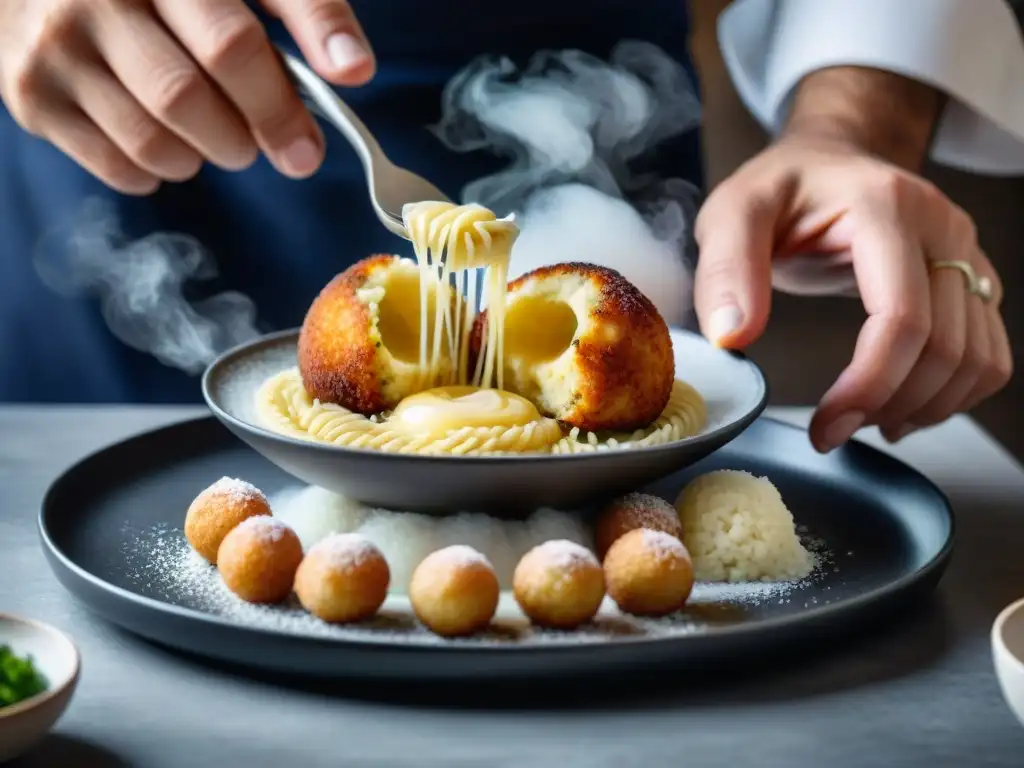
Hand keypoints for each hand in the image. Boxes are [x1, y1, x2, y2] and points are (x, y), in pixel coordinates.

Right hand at [0, 0, 374, 192]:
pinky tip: (168, 137)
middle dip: (243, 138)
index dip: (277, 106)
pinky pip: (116, 167)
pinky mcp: (29, 96)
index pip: (229, 45)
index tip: (309, 151)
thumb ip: (305, 9)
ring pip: (151, 143)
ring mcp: (51, 49)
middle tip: (264, 142)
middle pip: (186, 100)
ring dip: (203, 156)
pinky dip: (159, 171)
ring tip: (213, 130)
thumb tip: (355, 71)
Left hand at [694, 133, 1012, 452]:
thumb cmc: (781, 186)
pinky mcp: (972, 277)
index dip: (868, 384)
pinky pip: (988, 352)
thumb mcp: (732, 212)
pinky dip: (954, 393)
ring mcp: (965, 252)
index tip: (826, 425)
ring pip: (977, 357)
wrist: (828, 157)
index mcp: (886, 206)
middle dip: (890, 404)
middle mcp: (941, 227)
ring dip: (926, 407)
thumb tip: (732, 336)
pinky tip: (904, 406)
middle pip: (944, 346)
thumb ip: (725, 268)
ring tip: (866, 423)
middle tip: (834, 433)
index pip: (902, 316)